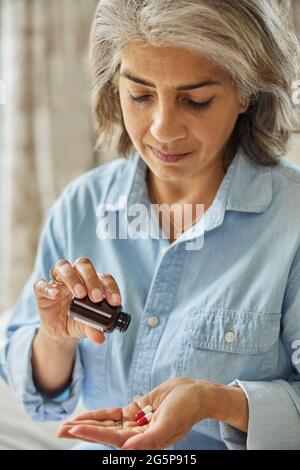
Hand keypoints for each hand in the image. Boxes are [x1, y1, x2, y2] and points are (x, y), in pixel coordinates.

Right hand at [33, 257, 121, 344]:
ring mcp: (58, 282)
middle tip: (96, 297)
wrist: (60, 332)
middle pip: (83, 265)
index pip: (103, 277)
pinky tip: (55, 294)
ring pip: (63, 267)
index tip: (115, 301)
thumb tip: (100, 338)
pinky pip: (41, 284)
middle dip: (91, 279)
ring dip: (73, 278)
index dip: (110, 287)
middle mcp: (76, 276)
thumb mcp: (87, 327)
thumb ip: (94, 329)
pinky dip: (47, 287)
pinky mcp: (42, 292)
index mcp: (92, 282)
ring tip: (79, 294)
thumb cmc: (78, 322)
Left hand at [57, 377, 211, 449]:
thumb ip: (149, 440)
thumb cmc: (186, 409)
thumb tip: (126, 449)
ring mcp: (135, 422)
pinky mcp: (136, 410)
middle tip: (61, 429)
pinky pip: (114, 413)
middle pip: (104, 433)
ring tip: (68, 423)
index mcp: (144, 442)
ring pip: (106, 423)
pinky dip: (100, 413)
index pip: (112, 439)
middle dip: (83, 431)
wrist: (195, 394)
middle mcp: (136, 435)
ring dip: (88, 422)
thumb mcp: (170, 424)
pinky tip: (86, 416)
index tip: (74, 428)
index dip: (92, 433)